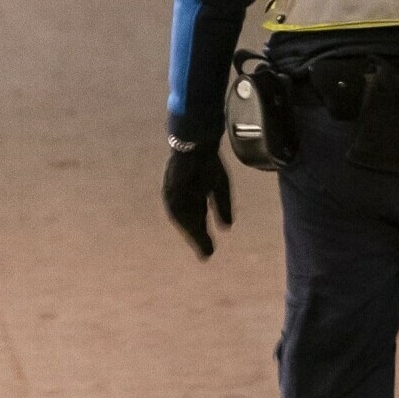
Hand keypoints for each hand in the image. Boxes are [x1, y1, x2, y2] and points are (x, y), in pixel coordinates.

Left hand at [163, 139, 234, 258]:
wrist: (198, 142)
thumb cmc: (208, 162)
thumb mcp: (220, 186)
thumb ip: (222, 206)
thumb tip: (227, 227)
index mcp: (192, 198)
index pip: (197, 221)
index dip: (203, 236)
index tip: (210, 252)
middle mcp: (181, 198)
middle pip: (190, 223)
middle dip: (198, 238)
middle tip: (207, 255)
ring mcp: (174, 193)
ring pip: (182, 218)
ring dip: (192, 232)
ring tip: (202, 245)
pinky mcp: (171, 187)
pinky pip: (177, 207)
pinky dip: (185, 218)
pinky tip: (193, 228)